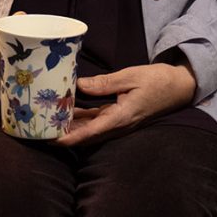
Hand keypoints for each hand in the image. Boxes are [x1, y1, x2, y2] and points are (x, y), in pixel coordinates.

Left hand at [57, 60, 196, 146]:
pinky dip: (80, 118)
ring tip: (45, 120)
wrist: (178, 87)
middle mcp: (118, 125)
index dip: (68, 139)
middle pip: (84, 136)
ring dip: (69, 127)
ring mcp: (118, 122)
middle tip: (38, 128)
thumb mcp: (130, 77)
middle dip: (62, 135)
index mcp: (121, 118)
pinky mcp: (118, 116)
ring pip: (88, 129)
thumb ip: (104, 83)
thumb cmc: (157, 80)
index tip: (48, 140)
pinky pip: (95, 121)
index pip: (89, 133)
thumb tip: (79, 85)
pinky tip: (65, 110)